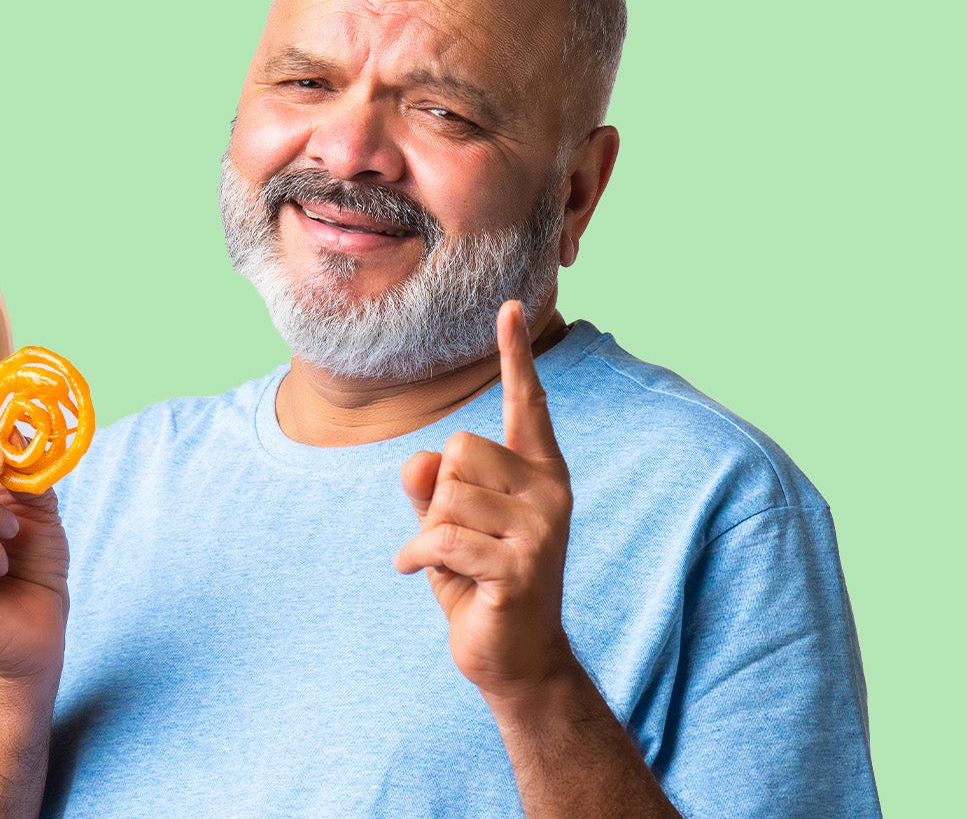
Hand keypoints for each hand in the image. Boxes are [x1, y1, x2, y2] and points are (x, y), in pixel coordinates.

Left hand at [394, 300, 575, 697]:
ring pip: (446, 494)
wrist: (514, 658)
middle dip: (438, 493)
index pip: (526, 404)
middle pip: (460, 448)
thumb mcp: (446, 522)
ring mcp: (541, 529)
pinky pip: (440, 538)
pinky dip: (415, 557)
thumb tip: (419, 460)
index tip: (509, 308)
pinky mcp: (519, 566)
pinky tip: (418, 576)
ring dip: (427, 531)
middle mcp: (550, 492)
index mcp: (539, 472)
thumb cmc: (478, 581)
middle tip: (455, 537)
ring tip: (448, 561)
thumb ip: (430, 484)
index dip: (515, 356)